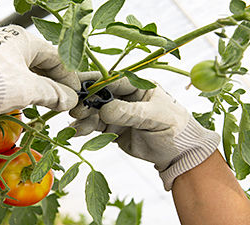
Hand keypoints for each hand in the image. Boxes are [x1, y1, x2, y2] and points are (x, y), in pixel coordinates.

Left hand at [0, 25, 79, 145]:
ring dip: (34, 85)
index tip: (74, 93)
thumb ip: (51, 93)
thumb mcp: (27, 89)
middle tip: (59, 100)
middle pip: (37, 61)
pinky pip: (5, 73)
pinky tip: (18, 99)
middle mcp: (6, 40)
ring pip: (20, 68)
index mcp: (22, 38)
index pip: (53, 57)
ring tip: (41, 102)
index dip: (67, 77)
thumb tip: (69, 99)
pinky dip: (16, 86)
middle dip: (50, 82)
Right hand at [70, 72, 219, 189]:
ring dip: (83, 117)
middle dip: (85, 101)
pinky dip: (84, 129)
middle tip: (75, 110)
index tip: (78, 86)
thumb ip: (132, 113)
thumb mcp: (157, 118)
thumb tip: (105, 110)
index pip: (113, 80)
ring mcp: (116, 113)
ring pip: (93, 111)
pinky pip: (94, 126)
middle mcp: (124, 97)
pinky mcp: (111, 128)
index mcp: (138, 86)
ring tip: (75, 125)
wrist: (178, 153)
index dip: (95, 82)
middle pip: (98, 94)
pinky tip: (76, 132)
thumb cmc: (175, 129)